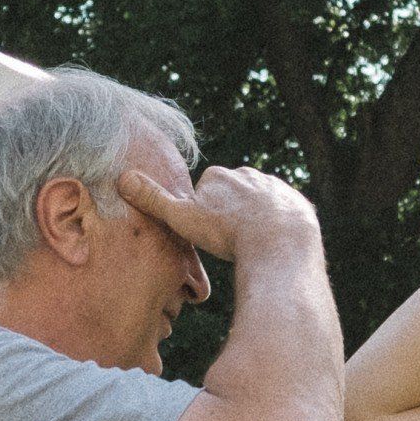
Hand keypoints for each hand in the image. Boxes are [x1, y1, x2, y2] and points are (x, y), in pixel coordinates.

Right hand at [119, 165, 320, 265]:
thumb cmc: (227, 232)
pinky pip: (284, 215)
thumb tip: (122, 178)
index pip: (205, 193)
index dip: (203, 215)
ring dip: (254, 221)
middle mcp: (248, 174)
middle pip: (232, 197)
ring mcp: (275, 187)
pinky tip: (274, 245)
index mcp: (219, 175)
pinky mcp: (297, 202)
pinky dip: (278, 227)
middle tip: (229, 241)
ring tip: (251, 246)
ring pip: (259, 205)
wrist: (280, 242)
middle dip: (229, 215)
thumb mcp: (183, 218)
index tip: (208, 232)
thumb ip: (154, 200)